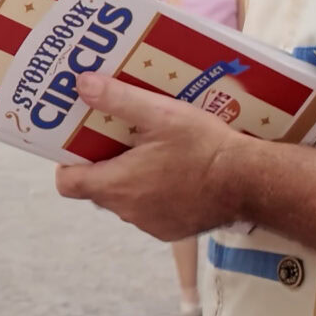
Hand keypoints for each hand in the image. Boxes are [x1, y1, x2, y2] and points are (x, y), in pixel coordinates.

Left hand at [51, 72, 252, 241]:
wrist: (249, 182)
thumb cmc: (202, 146)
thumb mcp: (160, 114)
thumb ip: (118, 99)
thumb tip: (81, 85)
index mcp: (116, 185)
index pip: (67, 183)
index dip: (68, 163)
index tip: (81, 142)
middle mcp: (127, 211)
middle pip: (96, 189)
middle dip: (103, 164)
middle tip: (118, 137)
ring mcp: (149, 224)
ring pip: (124, 200)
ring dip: (130, 179)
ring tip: (150, 151)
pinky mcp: (171, 231)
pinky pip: (149, 212)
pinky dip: (153, 195)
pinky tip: (174, 173)